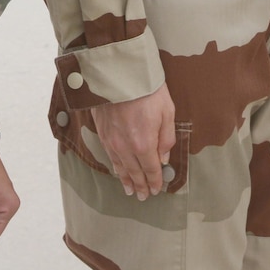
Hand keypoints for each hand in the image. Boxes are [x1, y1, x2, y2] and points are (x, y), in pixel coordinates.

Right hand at [89, 85, 175, 199]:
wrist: (118, 72)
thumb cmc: (146, 89)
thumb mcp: (167, 111)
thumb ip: (166, 138)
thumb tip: (163, 158)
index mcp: (144, 144)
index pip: (150, 170)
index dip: (154, 181)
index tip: (156, 190)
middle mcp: (126, 147)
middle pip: (134, 172)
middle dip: (140, 185)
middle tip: (142, 196)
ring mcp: (112, 141)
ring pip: (120, 167)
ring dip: (126, 180)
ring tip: (130, 190)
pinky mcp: (102, 132)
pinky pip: (110, 156)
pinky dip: (115, 167)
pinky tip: (118, 170)